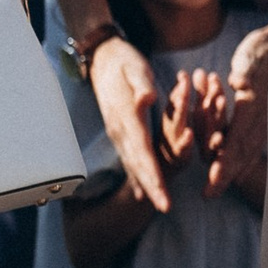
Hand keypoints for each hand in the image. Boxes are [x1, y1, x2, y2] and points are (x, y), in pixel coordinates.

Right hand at [89, 29, 168, 209]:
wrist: (103, 59)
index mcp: (127, 117)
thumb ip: (141, 84)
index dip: (152, 173)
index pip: (142, 151)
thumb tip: (149, 98)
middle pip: (138, 164)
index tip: (162, 193)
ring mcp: (118, 132)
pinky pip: (131, 157)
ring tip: (159, 204)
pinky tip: (143, 190)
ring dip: (146, 185)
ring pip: (133, 164)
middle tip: (164, 208)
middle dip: (152, 187)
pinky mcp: (120, 132)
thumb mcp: (135, 66)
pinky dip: (138, 175)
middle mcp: (120, 130)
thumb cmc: (124, 61)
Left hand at [207, 21, 267, 197]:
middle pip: (239, 153)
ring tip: (216, 183)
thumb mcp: (252, 56)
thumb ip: (246, 72)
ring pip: (244, 149)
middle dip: (223, 174)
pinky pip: (247, 138)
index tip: (211, 183)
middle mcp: (260, 119)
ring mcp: (263, 119)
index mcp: (254, 108)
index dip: (223, 164)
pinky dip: (237, 153)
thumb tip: (238, 83)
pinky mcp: (260, 114)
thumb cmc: (267, 49)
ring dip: (229, 166)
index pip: (235, 142)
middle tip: (209, 194)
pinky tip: (230, 164)